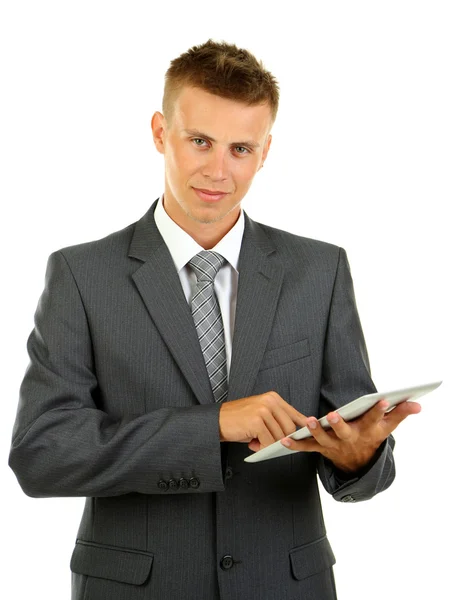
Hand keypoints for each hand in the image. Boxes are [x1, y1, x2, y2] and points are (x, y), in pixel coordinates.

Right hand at [219, 391, 307, 449]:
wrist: (217, 421)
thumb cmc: (239, 420)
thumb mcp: (261, 414)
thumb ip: (277, 420)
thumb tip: (295, 433)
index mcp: (273, 398)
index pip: (295, 414)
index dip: (302, 427)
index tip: (307, 434)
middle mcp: (270, 401)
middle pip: (290, 428)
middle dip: (280, 440)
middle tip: (266, 441)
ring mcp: (263, 410)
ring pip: (279, 437)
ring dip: (268, 445)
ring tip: (255, 441)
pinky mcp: (257, 422)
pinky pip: (268, 442)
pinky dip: (261, 448)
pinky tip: (252, 443)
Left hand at [280, 399, 420, 472]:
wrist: (358, 464)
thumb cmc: (372, 437)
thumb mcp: (387, 428)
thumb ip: (400, 414)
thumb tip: (418, 404)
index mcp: (368, 432)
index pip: (375, 420)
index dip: (380, 411)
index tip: (383, 400)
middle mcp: (350, 439)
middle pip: (345, 432)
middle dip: (339, 424)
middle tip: (333, 415)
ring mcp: (334, 445)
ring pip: (324, 439)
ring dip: (316, 431)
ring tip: (309, 421)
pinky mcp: (321, 448)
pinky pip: (307, 447)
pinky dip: (296, 445)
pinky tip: (284, 440)